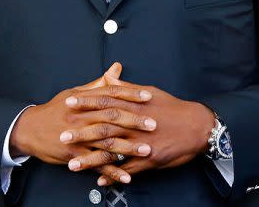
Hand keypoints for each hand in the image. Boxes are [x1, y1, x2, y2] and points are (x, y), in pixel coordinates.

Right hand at [9, 63, 155, 182]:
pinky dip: (112, 170)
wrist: (29, 129)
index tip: (148, 96)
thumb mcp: (75, 93)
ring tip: (146, 150)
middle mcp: (82, 116)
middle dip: (134, 120)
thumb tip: (117, 68)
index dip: (130, 94)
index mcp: (84, 99)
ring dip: (128, 147)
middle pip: (111, 116)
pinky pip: (96, 163)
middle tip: (153, 123)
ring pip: (106, 141)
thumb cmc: (55, 110)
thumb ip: (99, 83)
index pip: (111, 93)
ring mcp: (78, 136)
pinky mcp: (74, 154)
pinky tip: (126, 176)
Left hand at [62, 71, 215, 185]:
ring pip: (113, 152)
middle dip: (82, 132)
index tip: (68, 103)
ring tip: (72, 165)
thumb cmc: (172, 107)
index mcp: (134, 105)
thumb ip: (125, 87)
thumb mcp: (149, 91)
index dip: (86, 102)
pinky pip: (129, 169)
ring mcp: (143, 143)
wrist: (197, 126)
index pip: (105, 101)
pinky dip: (114, 176)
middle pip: (104, 128)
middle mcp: (136, 124)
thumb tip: (109, 76)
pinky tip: (99, 182)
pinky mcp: (151, 159)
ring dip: (92, 160)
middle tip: (62, 135)